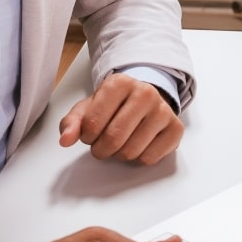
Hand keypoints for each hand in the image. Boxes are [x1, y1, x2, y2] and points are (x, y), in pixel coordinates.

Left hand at [59, 73, 183, 164]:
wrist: (145, 99)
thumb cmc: (114, 105)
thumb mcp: (88, 108)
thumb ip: (72, 123)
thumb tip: (65, 140)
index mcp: (119, 83)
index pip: (93, 123)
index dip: (87, 136)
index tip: (90, 133)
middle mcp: (145, 93)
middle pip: (114, 139)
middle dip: (102, 149)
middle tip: (102, 144)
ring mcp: (163, 110)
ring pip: (131, 151)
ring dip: (119, 155)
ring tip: (121, 142)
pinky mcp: (176, 128)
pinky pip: (150, 158)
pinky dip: (139, 158)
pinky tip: (139, 143)